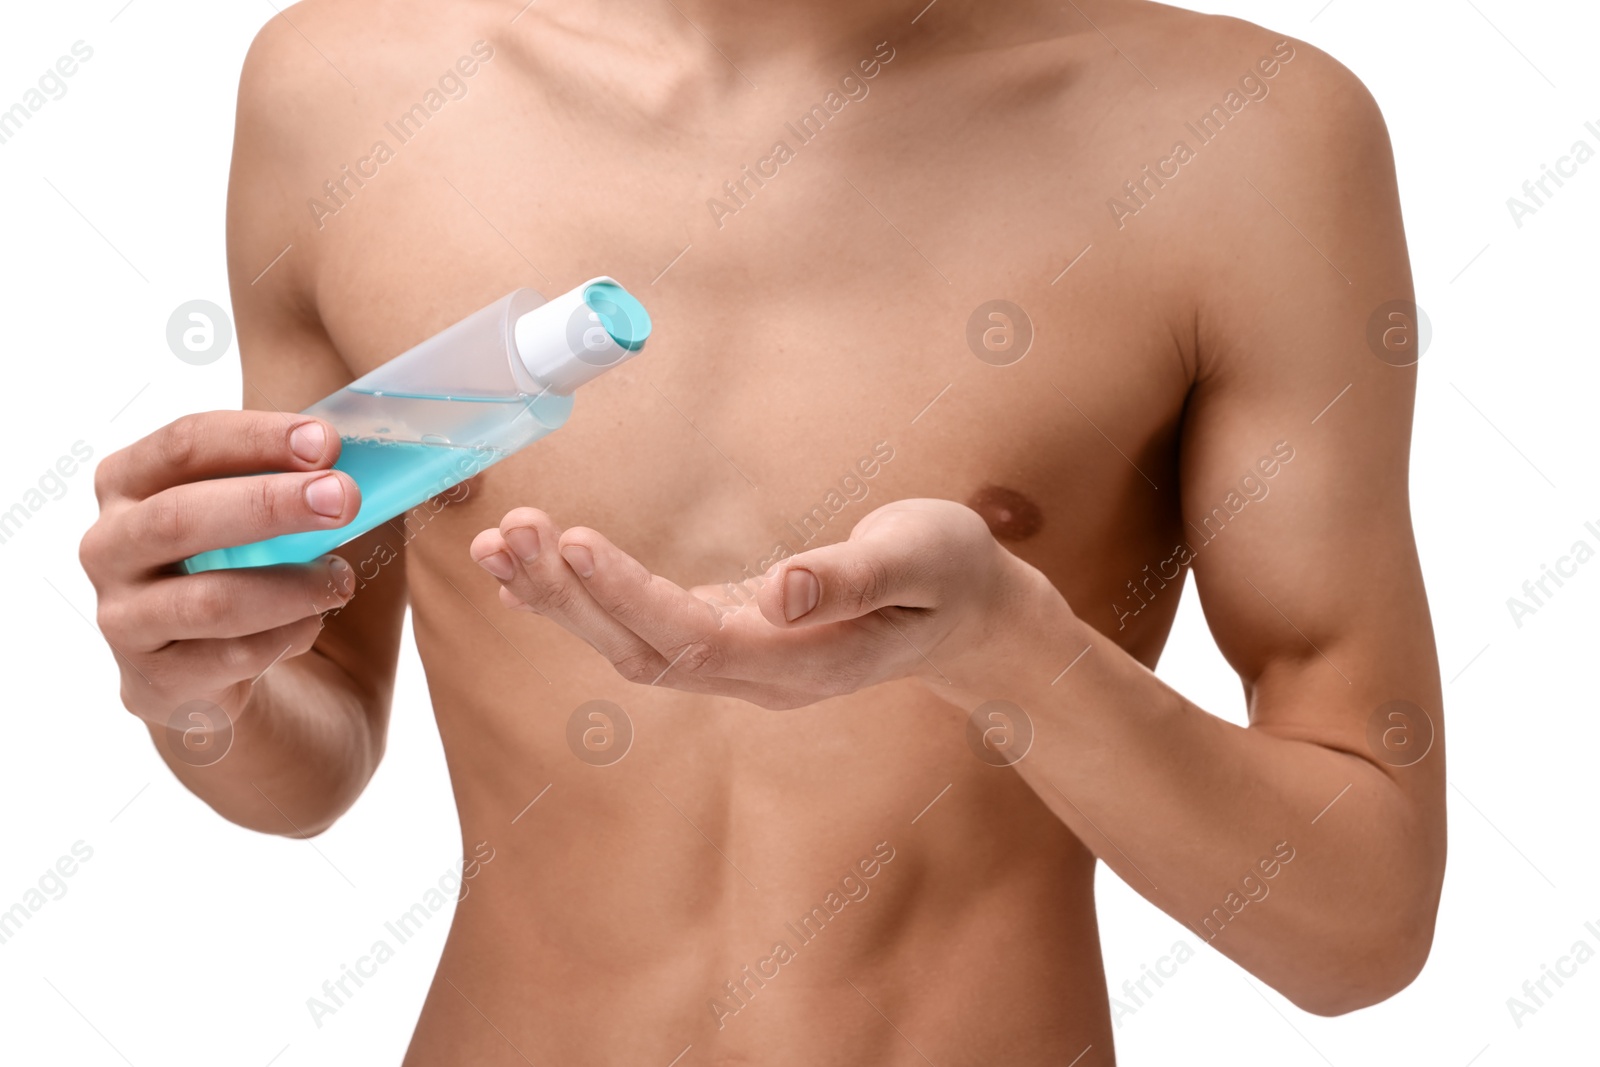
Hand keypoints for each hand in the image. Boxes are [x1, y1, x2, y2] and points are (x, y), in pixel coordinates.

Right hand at [80, 411, 361, 727]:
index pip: (183, 444)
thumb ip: (305, 477)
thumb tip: (385, 453)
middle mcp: (108, 546)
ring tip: (344, 579)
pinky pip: (226, 660)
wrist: (232, 679)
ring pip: (207, 601)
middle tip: (345, 498)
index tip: (328, 441)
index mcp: (130, 483)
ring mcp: (122, 619)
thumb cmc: (258, 568)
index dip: (255, 436)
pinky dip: (283, 639)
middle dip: (270, 504)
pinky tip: (314, 624)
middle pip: (180, 517)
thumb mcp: (271, 513)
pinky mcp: (151, 683)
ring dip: (290, 586)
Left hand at [469, 498, 1052, 709]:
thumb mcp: (922, 559)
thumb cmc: (951, 575)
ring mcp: (740, 661)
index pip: (696, 639)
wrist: (968, 615)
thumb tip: (782, 590)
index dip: (629, 597)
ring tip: (499, 543)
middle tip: (510, 532)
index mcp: (804, 661)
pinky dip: (583, 598)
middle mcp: (758, 674)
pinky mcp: (727, 635)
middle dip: (569, 596)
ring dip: (561, 599)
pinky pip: (640, 627)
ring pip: (631, 645)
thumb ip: (853, 579)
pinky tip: (533, 568)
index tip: (576, 542)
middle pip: (642, 651)